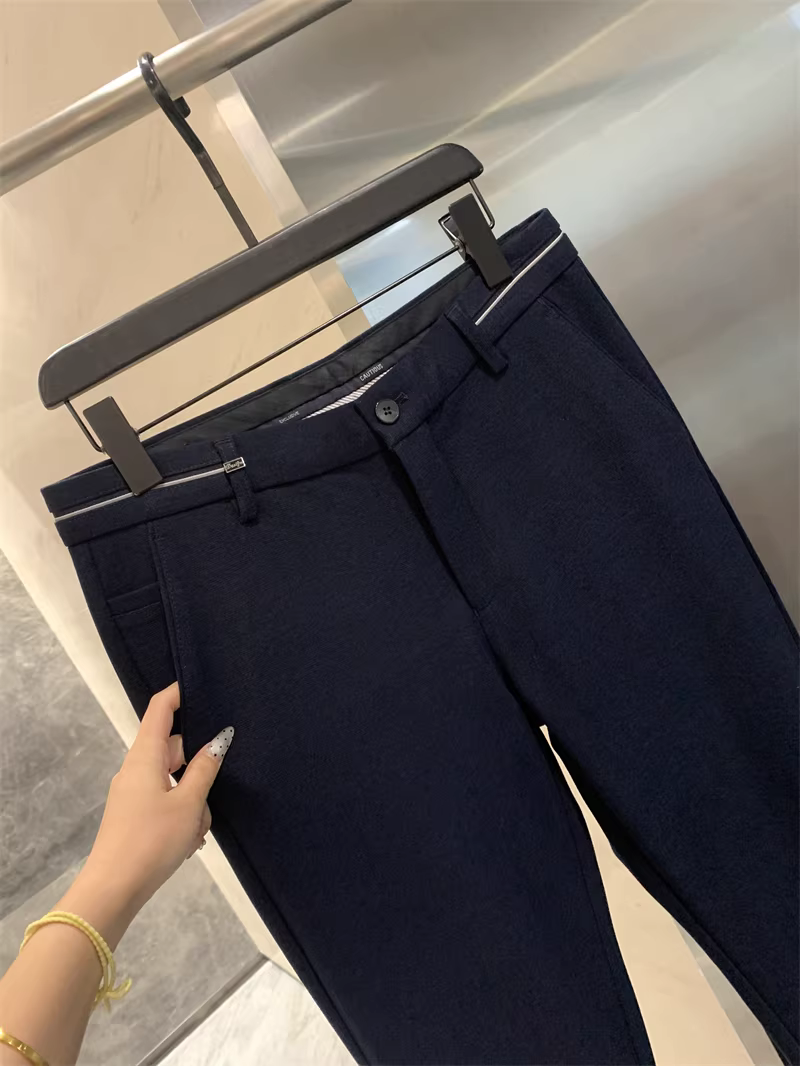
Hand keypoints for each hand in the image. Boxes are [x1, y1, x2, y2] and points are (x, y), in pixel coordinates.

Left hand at [59, 683, 233, 946]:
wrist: (113, 890)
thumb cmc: (152, 840)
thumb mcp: (189, 804)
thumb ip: (205, 769)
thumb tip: (219, 740)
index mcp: (145, 756)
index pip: (160, 709)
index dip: (179, 692)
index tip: (203, 684)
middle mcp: (136, 769)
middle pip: (172, 748)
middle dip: (198, 765)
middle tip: (221, 781)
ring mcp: (133, 793)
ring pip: (173, 780)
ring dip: (193, 797)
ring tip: (201, 827)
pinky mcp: (135, 816)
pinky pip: (166, 801)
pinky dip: (182, 814)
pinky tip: (192, 839)